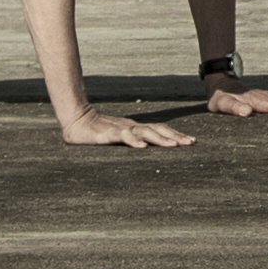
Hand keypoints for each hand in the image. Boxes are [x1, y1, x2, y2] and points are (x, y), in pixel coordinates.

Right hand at [57, 109, 195, 148]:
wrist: (76, 120)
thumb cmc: (97, 131)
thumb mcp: (119, 137)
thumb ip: (132, 140)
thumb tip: (148, 148)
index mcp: (136, 128)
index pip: (160, 129)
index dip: (175, 134)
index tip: (191, 141)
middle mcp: (131, 126)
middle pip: (157, 129)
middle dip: (175, 136)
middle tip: (191, 143)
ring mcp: (120, 129)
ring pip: (144, 133)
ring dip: (160, 139)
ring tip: (174, 145)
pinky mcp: (107, 134)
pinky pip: (123, 137)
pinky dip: (134, 141)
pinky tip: (143, 147)